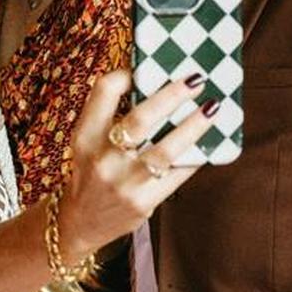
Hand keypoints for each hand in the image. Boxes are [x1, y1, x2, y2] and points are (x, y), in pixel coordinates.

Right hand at [56, 70, 213, 258]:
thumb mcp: (87, 141)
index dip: (126, 74)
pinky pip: (177, 175)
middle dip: (172, 95)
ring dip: (193, 126)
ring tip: (212, 108)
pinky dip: (195, 156)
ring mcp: (124, 182)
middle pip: (141, 119)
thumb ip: (109, 114)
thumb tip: (149, 80)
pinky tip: (209, 142)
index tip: (145, 69)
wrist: (80, 222)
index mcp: (85, 135)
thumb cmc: (90, 172)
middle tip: (195, 80)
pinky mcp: (143, 202)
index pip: (104, 92)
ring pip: (166, 150)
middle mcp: (103, 158)